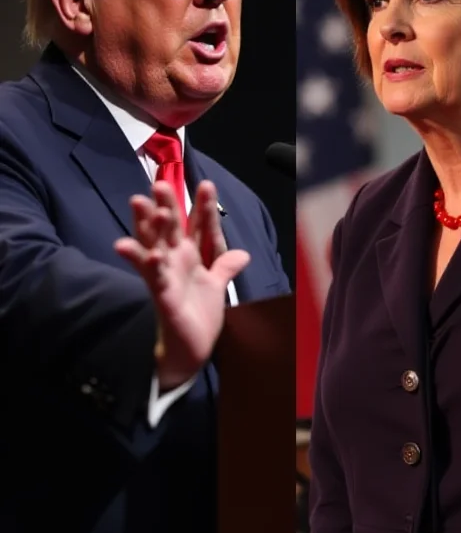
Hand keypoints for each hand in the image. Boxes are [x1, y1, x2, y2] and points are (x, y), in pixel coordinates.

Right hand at [114, 180, 249, 386]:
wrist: (191, 349)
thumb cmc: (198, 314)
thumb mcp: (217, 286)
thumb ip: (225, 267)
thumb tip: (242, 254)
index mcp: (188, 255)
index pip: (196, 225)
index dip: (202, 207)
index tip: (208, 185)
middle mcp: (174, 261)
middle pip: (168, 228)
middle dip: (165, 206)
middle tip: (160, 183)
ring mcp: (166, 276)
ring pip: (154, 246)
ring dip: (148, 227)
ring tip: (145, 206)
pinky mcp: (162, 296)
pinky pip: (154, 278)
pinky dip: (150, 264)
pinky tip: (153, 254)